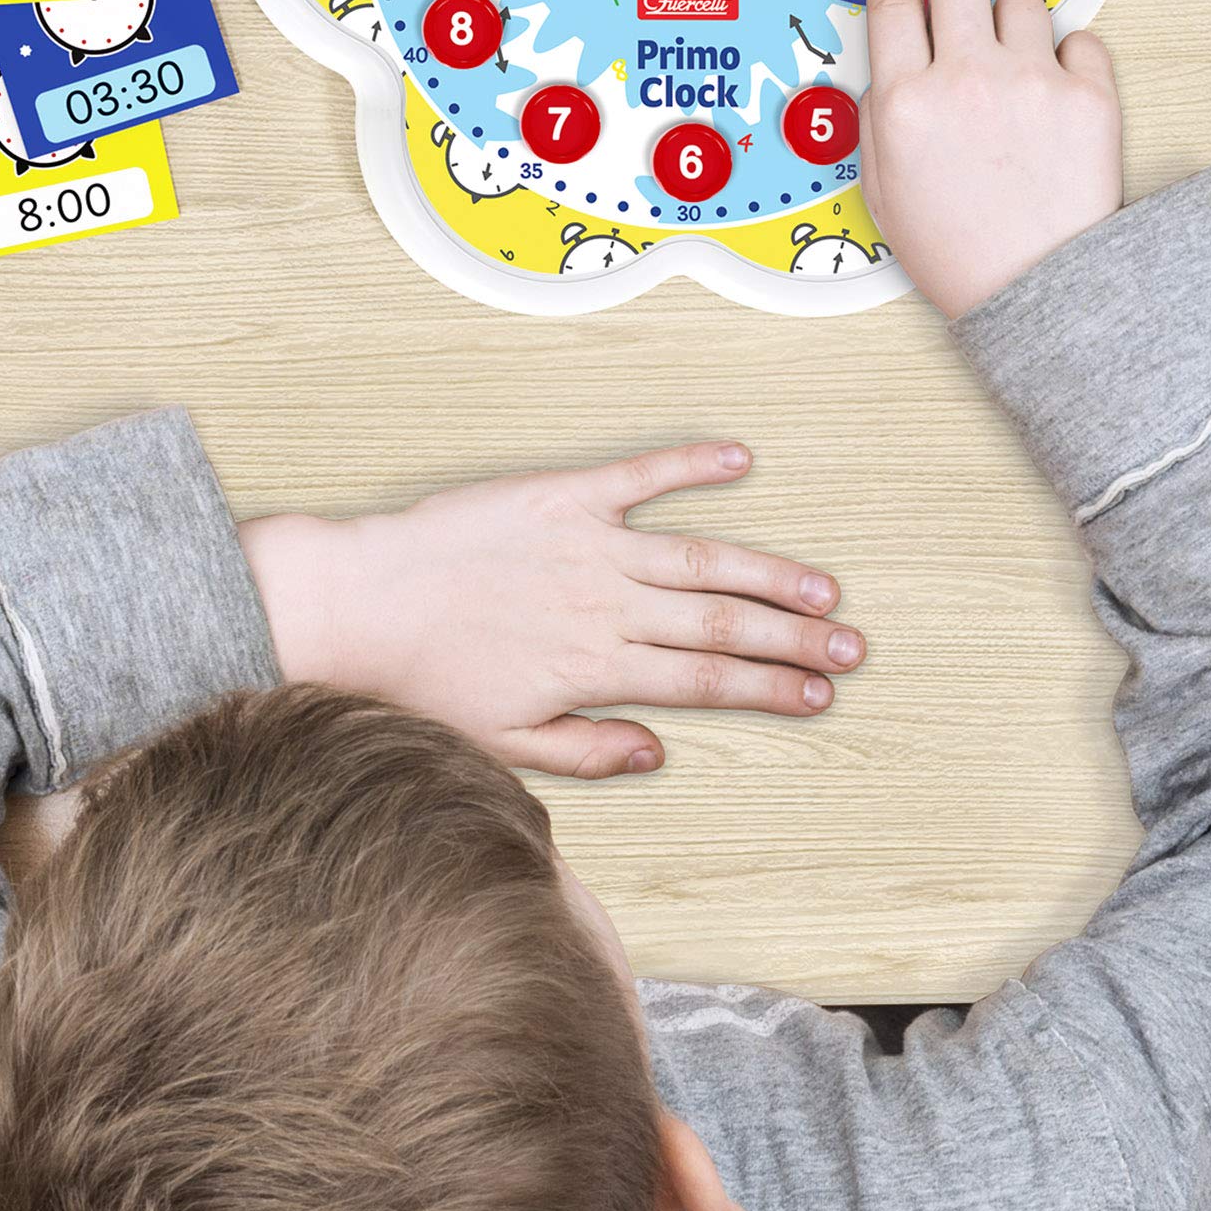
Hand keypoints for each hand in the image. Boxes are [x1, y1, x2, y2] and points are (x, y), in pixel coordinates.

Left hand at [238, 441, 858, 778]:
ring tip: (822, 588)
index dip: (771, 689)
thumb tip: (660, 752)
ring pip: (701, 558)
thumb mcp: (504, 740)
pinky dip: (691, 464)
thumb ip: (587, 749)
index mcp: (596, 668)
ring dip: (768, 572)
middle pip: (721, 624)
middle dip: (794, 638)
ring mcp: (586, 544)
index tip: (820, 697)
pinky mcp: (561, 494)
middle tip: (851, 648)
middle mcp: (604, 605)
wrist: (359, 605)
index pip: (706, 682)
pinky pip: (639, 474)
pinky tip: (738, 458)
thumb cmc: (423, 679)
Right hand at [855, 0, 1121, 319]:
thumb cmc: (959, 250)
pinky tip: (1054, 97)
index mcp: (905, 103)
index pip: (890, 1)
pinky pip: (1080, 39)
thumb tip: (892, 64)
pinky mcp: (1089, 95)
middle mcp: (966, 80)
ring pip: (1021, 1)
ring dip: (1013, 26)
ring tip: (1015, 76)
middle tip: (962, 29)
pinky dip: (1068, 59)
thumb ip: (879, 116)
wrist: (1039, 290)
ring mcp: (1031, 82)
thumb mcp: (883, 187)